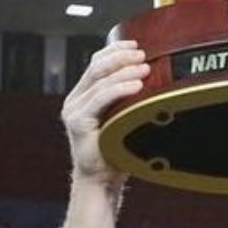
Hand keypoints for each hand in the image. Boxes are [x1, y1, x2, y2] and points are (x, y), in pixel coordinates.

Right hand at [61, 40, 148, 182]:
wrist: (101, 182)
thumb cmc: (116, 153)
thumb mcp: (124, 120)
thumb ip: (128, 100)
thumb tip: (153, 80)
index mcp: (83, 96)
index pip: (96, 63)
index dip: (115, 49)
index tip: (136, 45)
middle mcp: (75, 100)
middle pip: (97, 67)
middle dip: (122, 57)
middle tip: (144, 56)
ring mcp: (74, 111)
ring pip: (100, 81)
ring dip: (125, 72)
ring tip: (144, 69)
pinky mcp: (78, 122)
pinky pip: (101, 99)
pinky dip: (120, 89)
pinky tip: (137, 86)